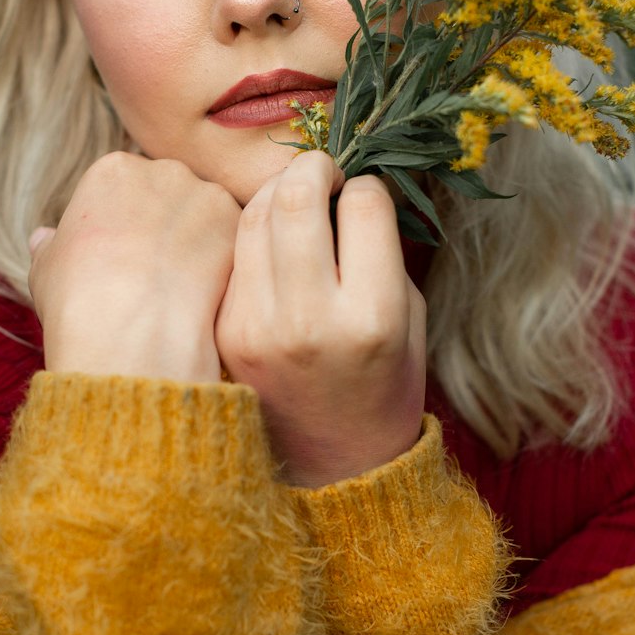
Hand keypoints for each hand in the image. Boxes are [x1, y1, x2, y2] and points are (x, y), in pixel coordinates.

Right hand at [29, 152, 239, 381]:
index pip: (124, 188)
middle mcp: (162, 169)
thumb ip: (50, 245)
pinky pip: (230, 239)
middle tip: (154, 272)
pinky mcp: (236, 225)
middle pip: (168, 193)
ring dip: (196, 241)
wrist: (131, 331)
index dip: (123, 225)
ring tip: (179, 287)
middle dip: (164, 224)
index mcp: (112, 169)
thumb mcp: (45, 269)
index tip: (120, 258)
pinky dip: (221, 262)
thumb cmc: (79, 299)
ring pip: (203, 214)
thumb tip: (44, 238)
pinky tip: (204, 293)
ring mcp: (204, 194)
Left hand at [215, 151, 425, 486]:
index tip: (365, 197)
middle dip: (314, 167)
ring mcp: (258, 326)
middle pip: (298, 198)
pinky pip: (235, 251)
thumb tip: (352, 188)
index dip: (367, 188)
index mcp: (372, 317)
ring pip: (256, 214)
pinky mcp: (225, 331)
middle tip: (324, 171)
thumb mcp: (409, 321)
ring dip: (280, 190)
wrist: (330, 467)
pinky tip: (273, 236)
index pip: (364, 206)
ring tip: (297, 197)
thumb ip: (383, 254)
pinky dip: (254, 229)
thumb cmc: (383, 386)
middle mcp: (310, 319)